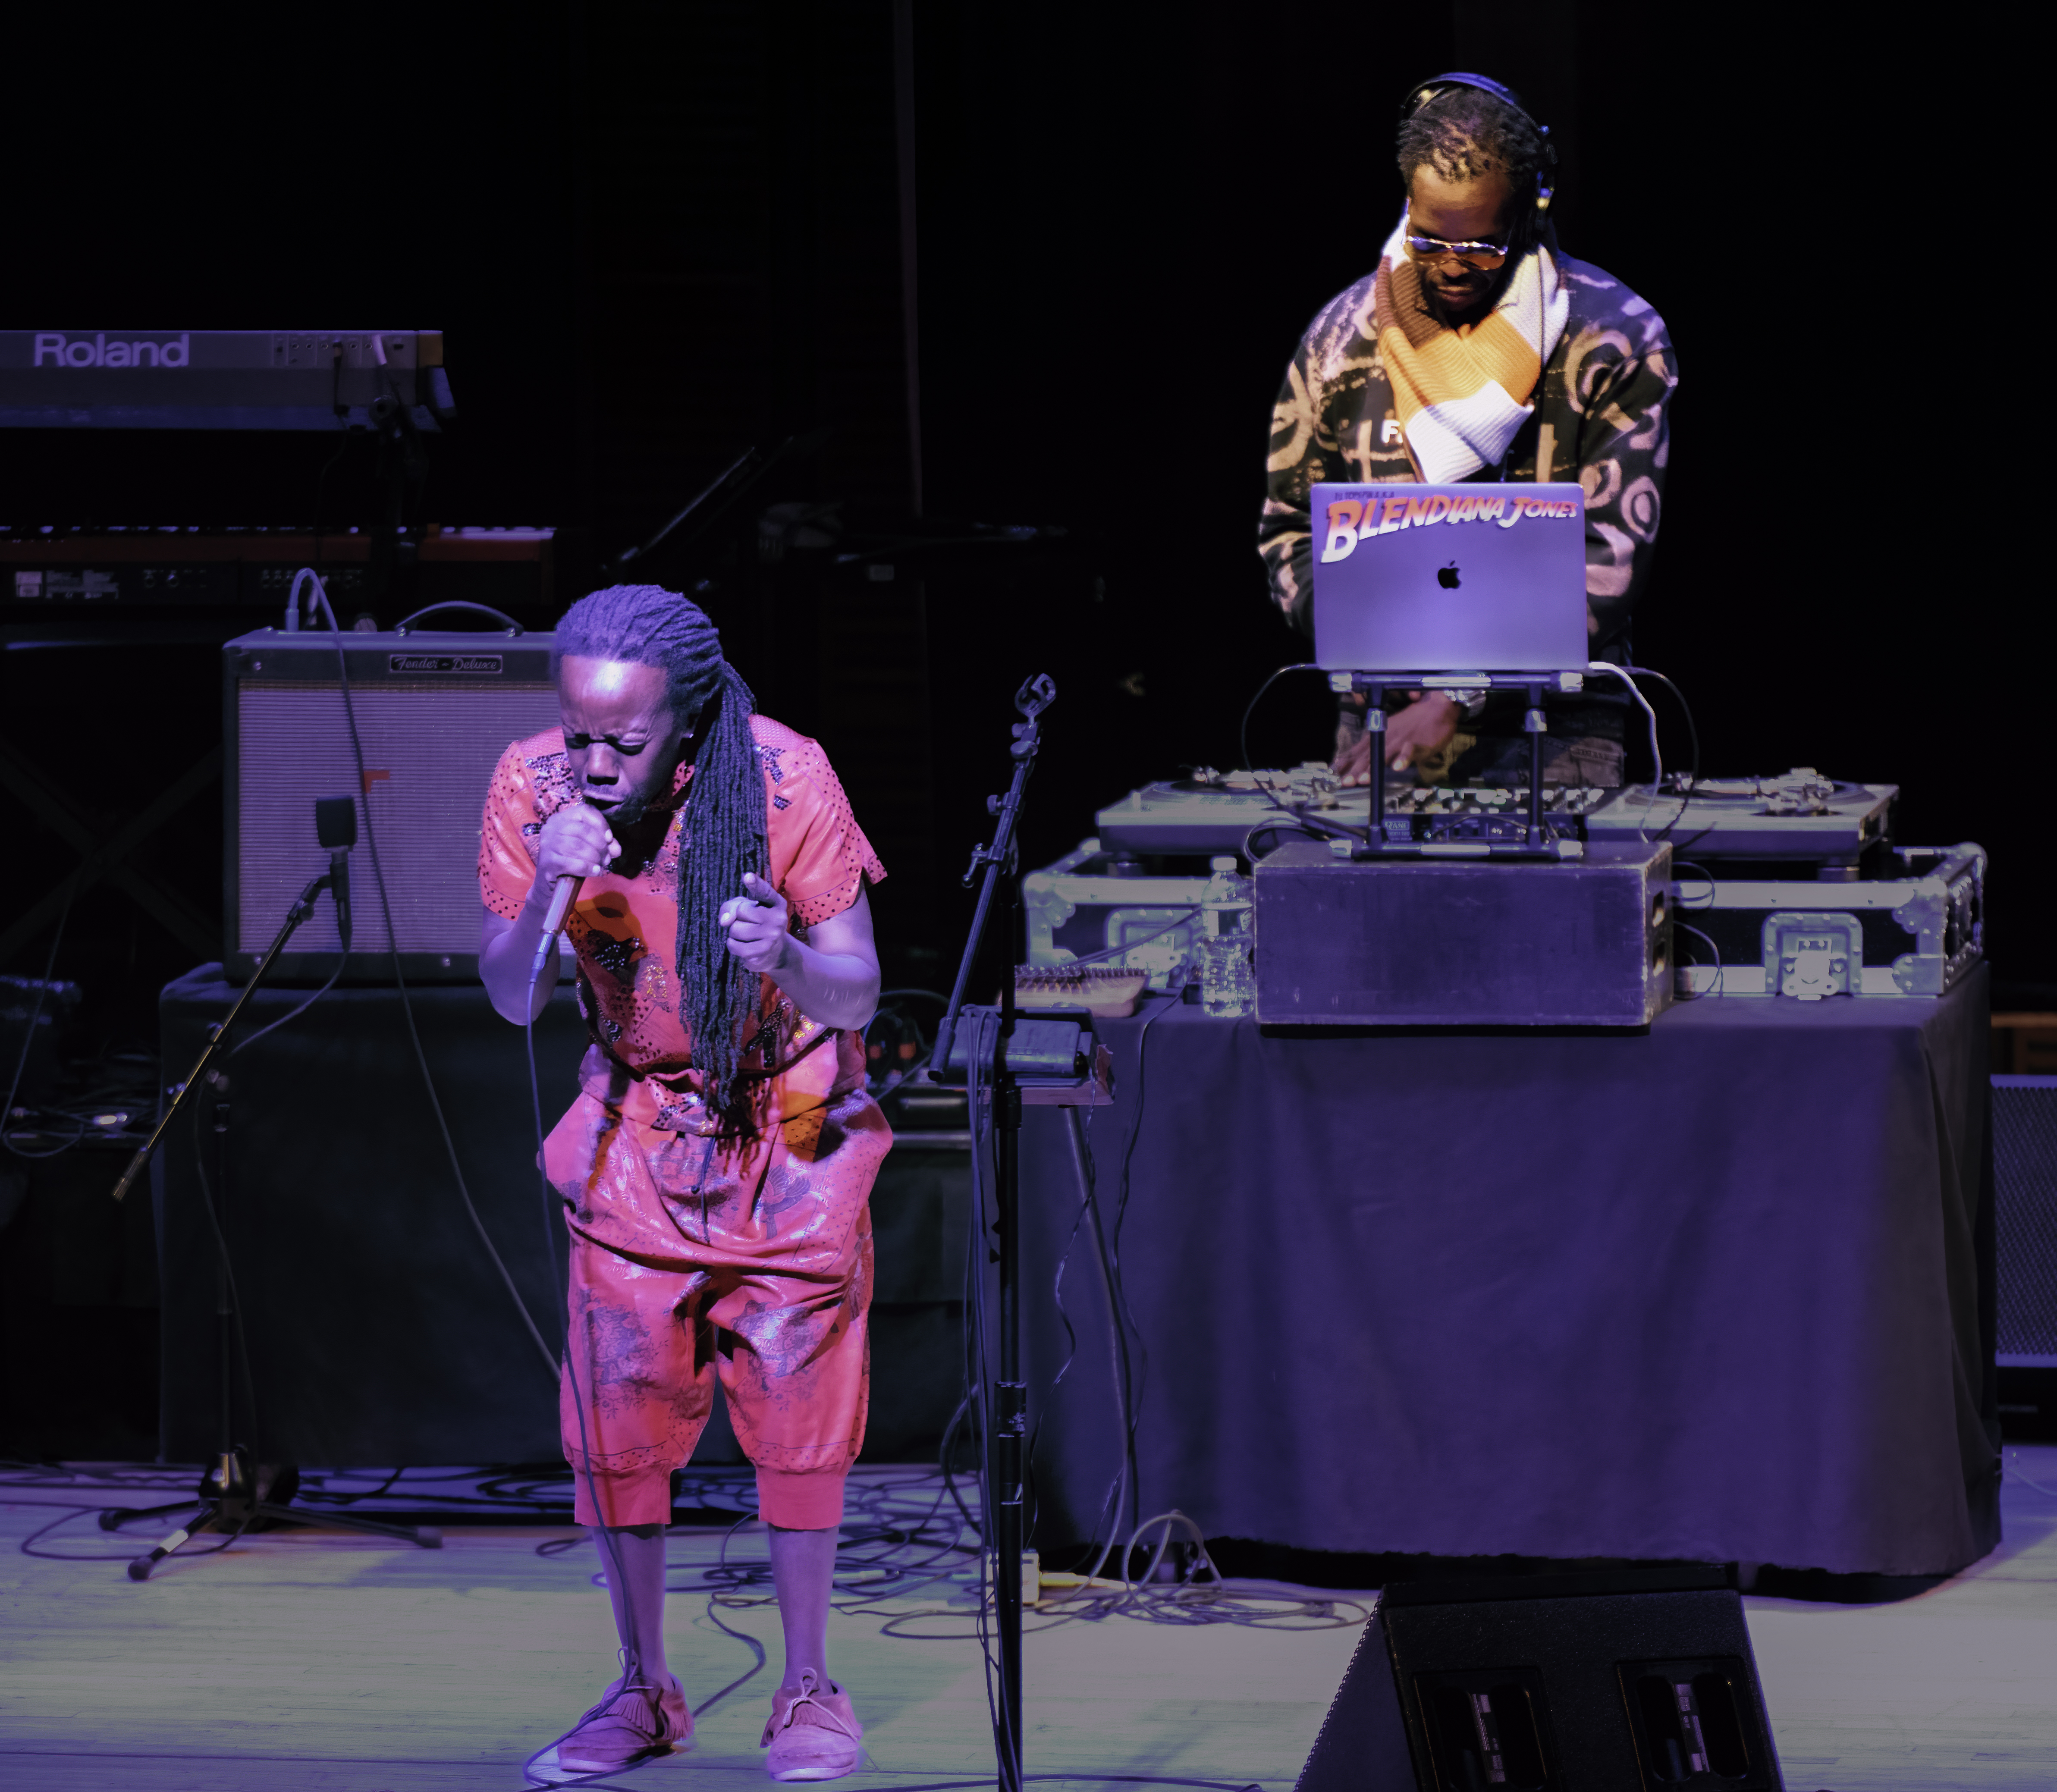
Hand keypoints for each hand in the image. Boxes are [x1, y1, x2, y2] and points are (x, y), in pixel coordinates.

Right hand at [533, 802, 619, 885]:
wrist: (551, 884)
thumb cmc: (571, 861)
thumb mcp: (588, 849)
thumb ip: (604, 845)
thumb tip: (616, 849)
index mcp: (561, 819)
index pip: (584, 811)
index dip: (600, 823)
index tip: (609, 838)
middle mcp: (551, 828)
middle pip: (581, 829)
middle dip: (599, 844)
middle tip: (607, 857)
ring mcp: (547, 845)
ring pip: (576, 846)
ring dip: (594, 856)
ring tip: (601, 865)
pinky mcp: (547, 863)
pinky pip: (571, 863)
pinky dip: (587, 868)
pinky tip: (595, 872)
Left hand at [719, 872, 792, 974]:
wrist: (775, 953)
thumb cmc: (757, 924)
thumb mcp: (746, 909)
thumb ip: (732, 906)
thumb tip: (725, 921)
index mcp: (776, 903)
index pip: (764, 892)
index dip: (755, 884)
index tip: (747, 876)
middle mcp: (778, 919)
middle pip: (740, 911)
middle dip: (738, 918)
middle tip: (750, 923)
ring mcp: (771, 937)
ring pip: (734, 929)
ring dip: (734, 933)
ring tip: (747, 936)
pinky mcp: (761, 952)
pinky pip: (733, 945)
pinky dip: (733, 945)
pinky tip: (744, 945)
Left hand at [1331, 693, 1459, 785]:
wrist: (1437, 708)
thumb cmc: (1413, 722)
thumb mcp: (1389, 732)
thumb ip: (1374, 747)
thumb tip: (1358, 761)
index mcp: (1377, 735)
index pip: (1357, 751)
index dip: (1345, 763)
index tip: (1333, 775)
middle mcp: (1385, 737)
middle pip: (1367, 756)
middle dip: (1355, 770)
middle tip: (1345, 782)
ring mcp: (1401, 740)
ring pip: (1384, 754)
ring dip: (1373, 766)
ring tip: (1364, 779)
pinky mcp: (1417, 743)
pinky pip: (1409, 751)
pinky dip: (1404, 759)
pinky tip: (1398, 768)